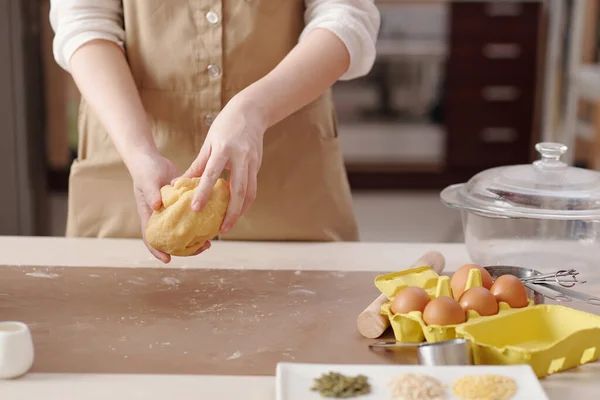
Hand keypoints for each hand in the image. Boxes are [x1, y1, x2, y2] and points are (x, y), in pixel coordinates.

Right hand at [129, 152, 210, 262]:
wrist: (150, 158)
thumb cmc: (146, 170)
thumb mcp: (148, 181)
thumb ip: (152, 193)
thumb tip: (156, 206)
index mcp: (149, 215)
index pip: (151, 237)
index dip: (157, 250)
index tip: (167, 259)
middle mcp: (160, 216)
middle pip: (171, 238)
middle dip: (185, 248)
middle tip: (202, 249)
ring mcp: (171, 211)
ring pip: (183, 229)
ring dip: (195, 236)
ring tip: (210, 241)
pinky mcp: (180, 203)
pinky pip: (190, 216)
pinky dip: (199, 221)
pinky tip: (212, 223)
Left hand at [180, 97, 266, 233]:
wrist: (251, 112)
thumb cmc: (225, 126)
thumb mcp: (209, 143)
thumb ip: (198, 164)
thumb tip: (181, 183)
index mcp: (224, 149)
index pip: (212, 174)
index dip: (203, 192)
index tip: (195, 209)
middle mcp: (241, 157)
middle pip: (238, 190)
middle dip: (231, 212)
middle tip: (221, 230)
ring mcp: (252, 162)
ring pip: (249, 192)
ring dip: (241, 211)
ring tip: (229, 225)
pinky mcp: (258, 166)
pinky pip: (253, 188)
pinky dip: (246, 202)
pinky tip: (238, 211)